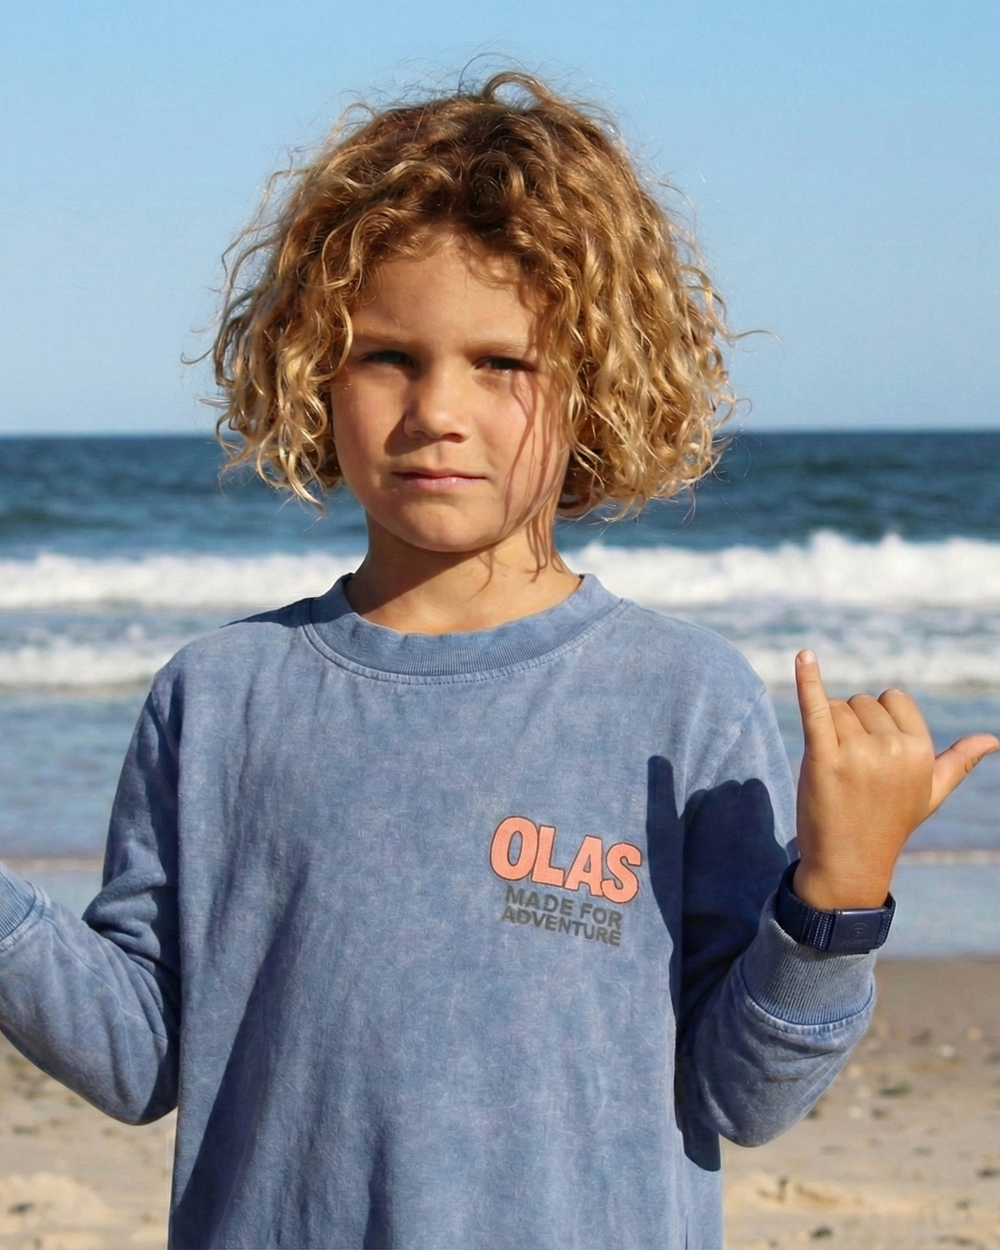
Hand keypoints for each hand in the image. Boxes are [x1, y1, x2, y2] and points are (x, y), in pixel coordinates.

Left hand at [792, 650, 998, 911]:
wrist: (849, 864)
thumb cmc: (889, 823)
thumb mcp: (931, 793)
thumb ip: (958, 762)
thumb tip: (992, 740)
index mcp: (921, 749)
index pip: (891, 698)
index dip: (876, 720)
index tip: (874, 753)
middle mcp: (893, 749)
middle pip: (860, 702)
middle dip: (850, 726)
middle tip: (852, 769)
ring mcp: (858, 754)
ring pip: (834, 708)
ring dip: (828, 731)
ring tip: (836, 770)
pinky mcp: (823, 759)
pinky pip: (815, 710)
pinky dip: (808, 681)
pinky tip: (804, 655)